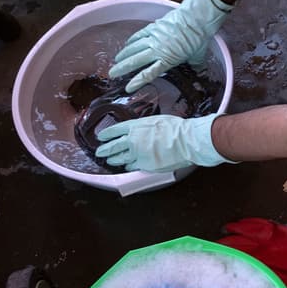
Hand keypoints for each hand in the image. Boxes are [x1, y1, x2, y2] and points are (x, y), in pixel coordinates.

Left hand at [94, 113, 228, 172]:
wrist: (187, 140)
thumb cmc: (177, 129)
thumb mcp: (157, 120)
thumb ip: (145, 127)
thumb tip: (142, 131)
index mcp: (136, 126)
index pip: (115, 130)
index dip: (106, 134)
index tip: (101, 137)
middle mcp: (133, 139)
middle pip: (112, 146)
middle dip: (104, 149)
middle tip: (100, 151)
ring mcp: (137, 153)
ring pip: (120, 158)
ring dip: (114, 159)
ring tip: (111, 160)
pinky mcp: (144, 165)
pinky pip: (132, 167)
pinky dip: (129, 166)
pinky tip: (128, 166)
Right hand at [108, 0, 232, 92]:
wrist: (196, 17)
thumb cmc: (199, 37)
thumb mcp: (198, 56)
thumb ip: (195, 65)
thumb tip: (198, 71)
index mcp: (167, 59)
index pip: (148, 74)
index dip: (137, 82)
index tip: (128, 88)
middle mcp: (157, 49)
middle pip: (135, 61)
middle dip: (122, 68)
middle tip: (112, 74)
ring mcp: (153, 37)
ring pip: (134, 48)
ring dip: (124, 54)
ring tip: (116, 60)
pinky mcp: (154, 27)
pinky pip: (139, 35)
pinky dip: (132, 40)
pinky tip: (127, 44)